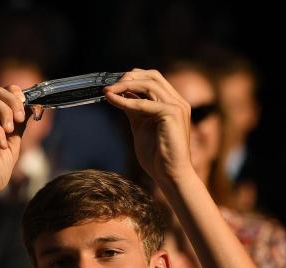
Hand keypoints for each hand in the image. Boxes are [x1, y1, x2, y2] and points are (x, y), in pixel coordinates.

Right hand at [0, 86, 26, 205]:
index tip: (27, 108)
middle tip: (19, 119)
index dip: (17, 95)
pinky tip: (1, 145)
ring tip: (10, 131)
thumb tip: (31, 106)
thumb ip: (19, 128)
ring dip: (6, 112)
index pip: (5, 95)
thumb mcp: (13, 148)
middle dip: (13, 101)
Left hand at [103, 69, 193, 183]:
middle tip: (110, 85)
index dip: (132, 78)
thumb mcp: (141, 126)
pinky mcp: (172, 113)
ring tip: (108, 91)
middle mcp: (177, 101)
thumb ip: (134, 109)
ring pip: (148, 84)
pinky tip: (112, 101)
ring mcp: (177, 106)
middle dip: (129, 77)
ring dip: (125, 85)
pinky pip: (143, 102)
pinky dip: (125, 101)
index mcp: (172, 103)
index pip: (153, 79)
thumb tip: (121, 94)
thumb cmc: (157, 156)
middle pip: (152, 75)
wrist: (169, 175)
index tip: (113, 85)